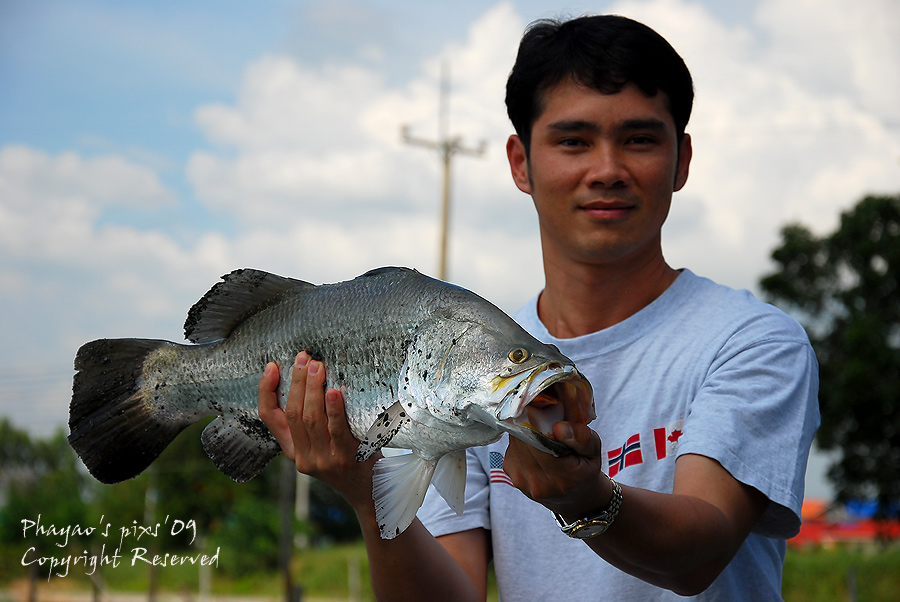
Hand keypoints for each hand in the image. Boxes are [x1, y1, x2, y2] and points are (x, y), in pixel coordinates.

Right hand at [258, 351, 377, 509]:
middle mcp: (302, 456)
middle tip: (305, 358)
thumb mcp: (324, 441)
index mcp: (292, 449)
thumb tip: (313, 375)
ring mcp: (323, 460)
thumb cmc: (349, 457)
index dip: (266, 390)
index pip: (269, 417)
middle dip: (296, 382)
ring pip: (310, 419)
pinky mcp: (344, 460)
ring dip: (313, 390)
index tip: (272, 366)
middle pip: (292, 412)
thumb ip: (315, 419)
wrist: (372, 492)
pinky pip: (337, 431)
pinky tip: (334, 392)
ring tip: (318, 367)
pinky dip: (334, 409)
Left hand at [503, 421, 611, 519]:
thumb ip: (581, 437)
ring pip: (516, 441)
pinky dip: (521, 441)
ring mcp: (522, 481)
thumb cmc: (585, 470)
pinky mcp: (511, 476)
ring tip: (541, 430)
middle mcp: (538, 483)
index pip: (540, 440)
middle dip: (531, 422)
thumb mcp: (594, 452)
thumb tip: (559, 427)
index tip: (545, 409)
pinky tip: (535, 445)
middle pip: (523, 438)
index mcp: (563, 477)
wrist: (574, 500)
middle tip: (543, 413)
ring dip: (525, 431)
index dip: (538, 420)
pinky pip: (512, 448)